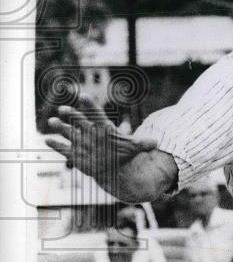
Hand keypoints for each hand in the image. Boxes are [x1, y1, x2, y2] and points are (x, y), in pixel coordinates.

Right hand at [44, 96, 158, 187]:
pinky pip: (64, 149)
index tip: (83, 96)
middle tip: (63, 108)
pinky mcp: (75, 154)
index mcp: (103, 127)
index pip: (96, 113)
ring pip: (68, 132)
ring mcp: (81, 142)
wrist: (112, 166)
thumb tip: (156, 142)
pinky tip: (48, 140)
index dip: (90, 105)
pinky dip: (56, 145)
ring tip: (52, 122)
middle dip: (71, 115)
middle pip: (79, 120)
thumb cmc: (122, 152)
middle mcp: (89, 132)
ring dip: (60, 127)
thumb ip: (143, 144)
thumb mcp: (134, 148)